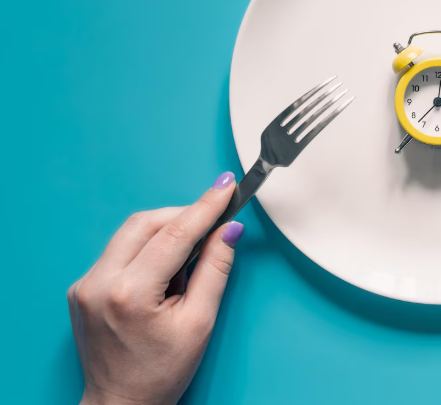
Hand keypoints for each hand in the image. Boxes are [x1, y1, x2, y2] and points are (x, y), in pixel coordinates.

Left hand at [68, 172, 244, 404]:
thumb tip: (229, 231)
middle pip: (146, 223)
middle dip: (184, 214)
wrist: (121, 403)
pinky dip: (147, 247)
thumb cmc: (161, 372)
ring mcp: (85, 284)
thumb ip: (215, 270)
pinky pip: (119, 250)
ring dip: (165, 229)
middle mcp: (99, 283)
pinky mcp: (82, 287)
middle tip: (215, 215)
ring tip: (192, 251)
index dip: (205, 207)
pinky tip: (165, 269)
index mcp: (130, 293)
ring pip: (131, 232)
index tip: (226, 187)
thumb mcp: (200, 322)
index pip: (174, 234)